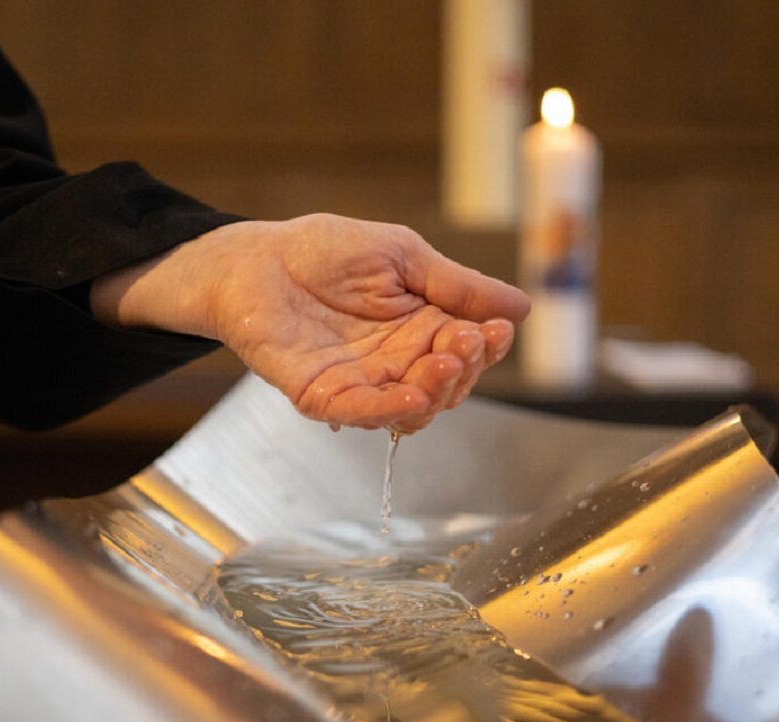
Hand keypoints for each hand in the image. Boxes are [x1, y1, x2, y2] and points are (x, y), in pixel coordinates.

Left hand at [91, 214, 528, 431]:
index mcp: (422, 328)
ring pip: (410, 407)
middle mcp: (397, 362)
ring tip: (443, 367)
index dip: (486, 347)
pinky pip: (359, 412)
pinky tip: (411, 399)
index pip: (467, 351)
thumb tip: (522, 307)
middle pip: (445, 385)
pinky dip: (386, 411)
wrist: (257, 257)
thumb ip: (456, 286)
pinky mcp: (321, 394)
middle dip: (463, 369)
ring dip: (434, 393)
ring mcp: (361, 383)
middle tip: (465, 343)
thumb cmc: (326, 251)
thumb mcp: (403, 257)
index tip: (496, 331)